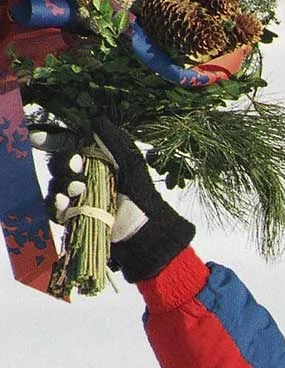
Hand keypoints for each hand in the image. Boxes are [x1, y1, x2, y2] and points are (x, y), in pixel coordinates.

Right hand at [36, 117, 194, 281]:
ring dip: (62, 184)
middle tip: (78, 166)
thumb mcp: (132, 164)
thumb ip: (114, 142)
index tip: (37, 137)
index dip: (49, 139)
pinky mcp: (72, 217)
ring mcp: (75, 197)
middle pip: (58, 163)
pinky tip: (65, 203)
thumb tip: (96, 119)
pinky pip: (54, 209)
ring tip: (78, 189)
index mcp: (93, 159)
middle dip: (64, 163)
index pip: (65, 144)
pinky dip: (55, 204)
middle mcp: (81, 175)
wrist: (147, 230)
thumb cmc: (142, 195)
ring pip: (55, 185)